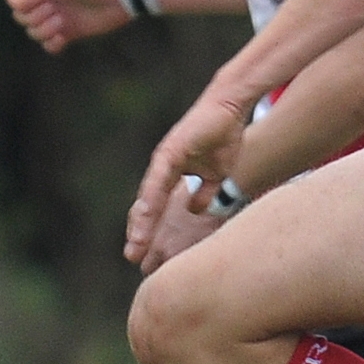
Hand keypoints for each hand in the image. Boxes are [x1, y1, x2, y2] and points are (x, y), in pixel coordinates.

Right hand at [2, 0, 131, 54]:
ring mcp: (57, 18)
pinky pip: (49, 46)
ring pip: (33, 33)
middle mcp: (47, 1)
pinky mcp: (69, 33)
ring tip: (62, 21)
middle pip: (20, 17)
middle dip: (33, 16)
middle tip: (53, 8)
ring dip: (44, 29)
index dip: (19, 1)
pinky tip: (63, 38)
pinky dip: (52, 44)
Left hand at [128, 89, 250, 264]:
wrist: (230, 107)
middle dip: (140, 231)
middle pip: (146, 206)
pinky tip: (147, 214)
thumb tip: (194, 211)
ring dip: (142, 221)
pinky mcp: (170, 151)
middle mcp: (161, 170)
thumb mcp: (216, 174)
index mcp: (170, 176)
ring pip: (148, 196)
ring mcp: (163, 160)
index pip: (155, 208)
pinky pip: (159, 179)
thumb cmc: (223, 137)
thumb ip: (205, 193)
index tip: (143, 254)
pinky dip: (152, 197)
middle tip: (133, 257)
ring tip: (136, 243)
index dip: (149, 229)